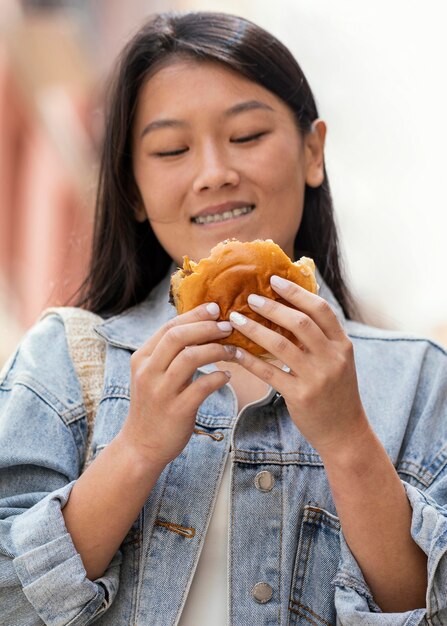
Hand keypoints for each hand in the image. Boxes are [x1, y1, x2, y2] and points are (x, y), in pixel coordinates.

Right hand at [120, 303, 234, 467]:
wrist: (141, 446)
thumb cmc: (153, 406)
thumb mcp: (152, 375)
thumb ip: (169, 353)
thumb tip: (200, 327)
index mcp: (142, 359)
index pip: (169, 327)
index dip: (194, 315)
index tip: (216, 308)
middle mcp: (148, 372)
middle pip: (178, 337)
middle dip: (207, 328)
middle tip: (228, 326)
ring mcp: (161, 392)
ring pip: (191, 358)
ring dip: (217, 350)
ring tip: (233, 351)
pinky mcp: (177, 410)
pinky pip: (203, 386)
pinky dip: (219, 377)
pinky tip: (228, 376)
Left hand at [228, 275, 369, 456]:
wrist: (345, 432)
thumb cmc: (336, 393)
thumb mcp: (337, 361)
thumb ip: (320, 338)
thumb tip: (291, 308)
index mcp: (342, 345)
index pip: (320, 309)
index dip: (296, 292)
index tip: (274, 280)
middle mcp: (333, 358)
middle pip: (299, 323)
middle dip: (272, 307)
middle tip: (250, 298)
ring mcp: (317, 377)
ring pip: (281, 345)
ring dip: (254, 330)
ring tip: (235, 319)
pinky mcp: (301, 396)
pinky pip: (270, 372)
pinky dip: (250, 360)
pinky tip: (235, 352)